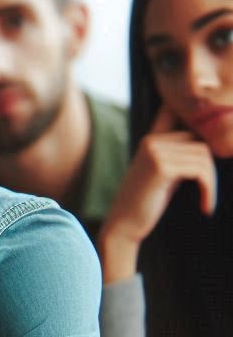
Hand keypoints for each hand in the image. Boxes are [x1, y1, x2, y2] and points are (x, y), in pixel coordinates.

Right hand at [98, 106, 215, 282]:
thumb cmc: (146, 203)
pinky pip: (200, 171)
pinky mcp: (161, 168)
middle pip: (202, 140)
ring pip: (204, 156)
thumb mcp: (165, 172)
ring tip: (207, 200)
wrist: (122, 227)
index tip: (209, 119)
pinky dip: (208, 189)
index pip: (177, 110)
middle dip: (210, 167)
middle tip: (208, 191)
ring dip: (211, 182)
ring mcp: (154, 152)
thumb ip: (182, 153)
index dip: (195, 112)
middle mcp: (151, 140)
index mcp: (152, 138)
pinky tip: (205, 206)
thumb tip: (213, 140)